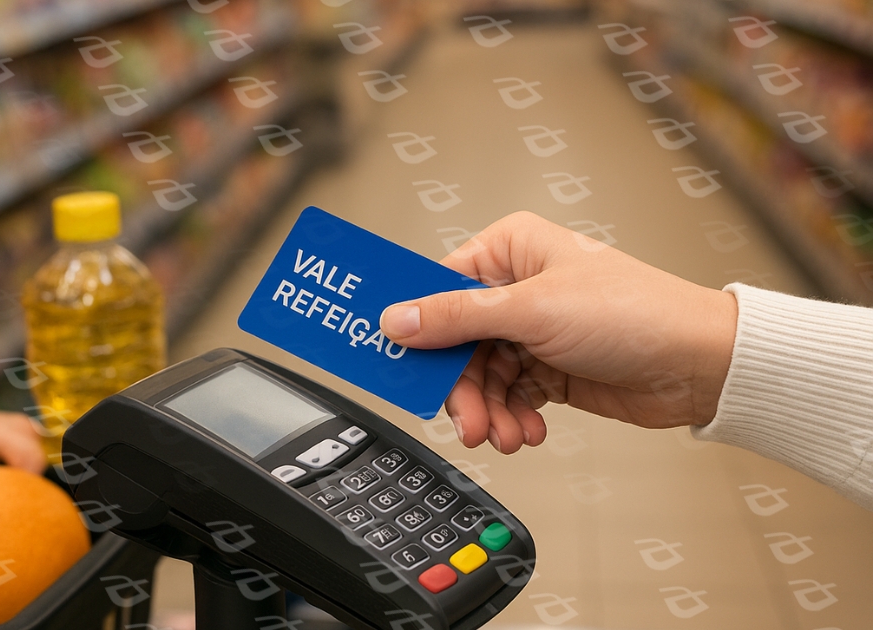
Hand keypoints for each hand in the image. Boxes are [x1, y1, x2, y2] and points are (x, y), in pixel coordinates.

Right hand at [380, 212, 737, 453]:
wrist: (699, 365)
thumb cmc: (636, 313)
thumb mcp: (532, 311)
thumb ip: (458, 318)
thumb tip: (399, 318)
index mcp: (511, 250)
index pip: (440, 287)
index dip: (417, 326)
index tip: (394, 358)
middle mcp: (518, 287)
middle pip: (456, 342)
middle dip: (461, 387)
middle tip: (465, 420)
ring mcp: (533, 330)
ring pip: (482, 376)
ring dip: (489, 410)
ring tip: (503, 434)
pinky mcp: (548, 368)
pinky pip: (509, 396)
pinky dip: (512, 417)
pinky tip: (526, 430)